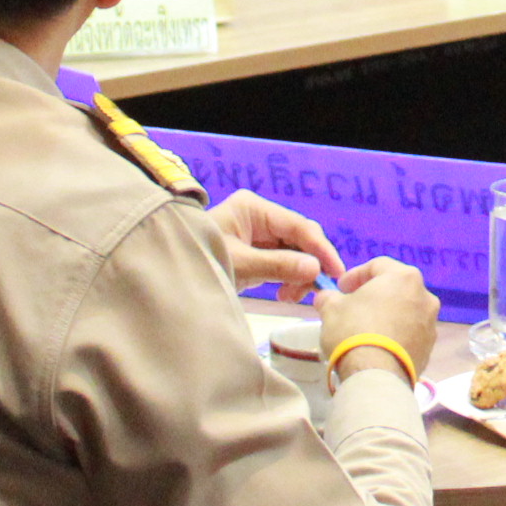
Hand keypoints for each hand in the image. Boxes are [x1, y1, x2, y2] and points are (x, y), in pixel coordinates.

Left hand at [212, 190, 344, 298]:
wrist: (169, 279)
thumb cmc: (199, 262)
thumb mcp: (241, 265)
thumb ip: (279, 265)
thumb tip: (315, 268)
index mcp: (253, 209)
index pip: (298, 226)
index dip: (320, 249)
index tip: (336, 272)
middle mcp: (258, 217)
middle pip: (298, 239)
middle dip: (308, 265)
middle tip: (313, 291)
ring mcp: (256, 235)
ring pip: (293, 253)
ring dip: (298, 275)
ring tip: (290, 297)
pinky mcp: (254, 253)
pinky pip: (281, 263)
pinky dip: (287, 279)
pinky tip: (284, 294)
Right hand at [318, 256, 439, 381]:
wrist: (376, 375)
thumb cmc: (354, 331)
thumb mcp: (332, 308)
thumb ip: (329, 297)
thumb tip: (327, 297)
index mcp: (404, 277)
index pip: (377, 266)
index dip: (355, 275)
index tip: (341, 288)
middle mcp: (424, 296)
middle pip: (395, 288)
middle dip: (374, 295)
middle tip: (353, 305)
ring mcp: (430, 323)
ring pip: (405, 311)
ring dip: (387, 315)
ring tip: (366, 328)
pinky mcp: (429, 348)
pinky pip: (410, 333)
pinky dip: (396, 334)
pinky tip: (379, 345)